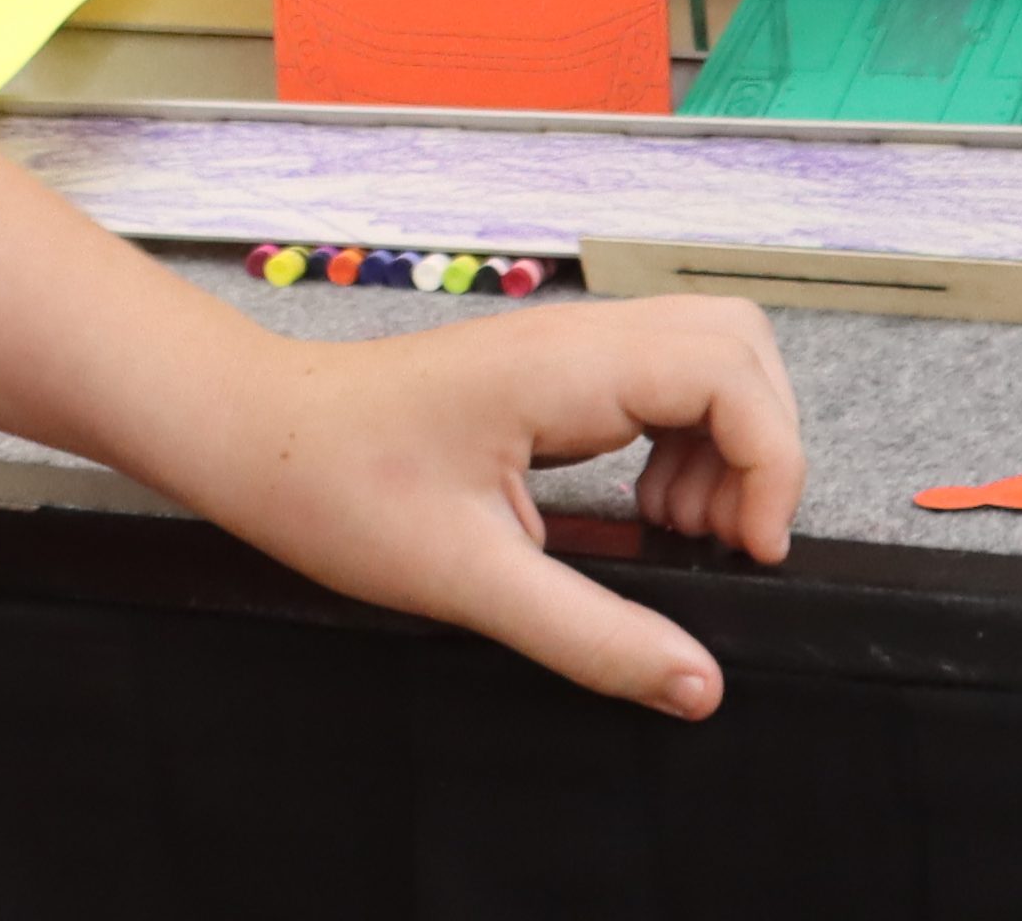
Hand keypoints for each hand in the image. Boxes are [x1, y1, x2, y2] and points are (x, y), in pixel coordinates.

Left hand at [155, 295, 805, 716]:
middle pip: (737, 343)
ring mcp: (565, 350)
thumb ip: (590, 635)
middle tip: (723, 539)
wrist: (251, 434)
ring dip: (723, 444)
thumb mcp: (468, 581)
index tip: (748, 549)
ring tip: (676, 530)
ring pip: (705, 356)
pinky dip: (681, 443)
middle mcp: (576, 339)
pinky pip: (659, 382)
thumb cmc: (334, 487)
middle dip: (761, 443)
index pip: (729, 371)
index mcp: (563, 368)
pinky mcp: (551, 373)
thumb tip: (696, 683)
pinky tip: (641, 509)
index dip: (770, 461)